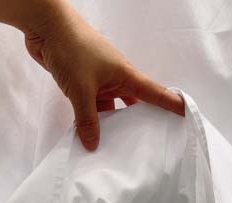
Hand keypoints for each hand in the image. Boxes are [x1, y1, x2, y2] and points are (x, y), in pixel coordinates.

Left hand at [22, 2, 184, 150]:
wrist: (46, 26)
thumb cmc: (72, 50)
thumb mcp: (82, 90)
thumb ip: (88, 120)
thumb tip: (93, 146)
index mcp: (125, 75)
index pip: (155, 93)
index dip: (171, 104)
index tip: (186, 116)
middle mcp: (116, 77)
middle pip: (133, 104)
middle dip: (138, 123)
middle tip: (147, 145)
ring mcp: (100, 79)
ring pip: (111, 107)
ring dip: (110, 124)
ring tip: (114, 148)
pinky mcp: (84, 81)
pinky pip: (93, 105)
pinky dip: (92, 119)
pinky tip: (89, 135)